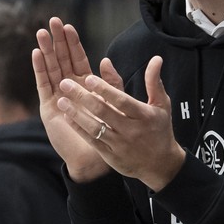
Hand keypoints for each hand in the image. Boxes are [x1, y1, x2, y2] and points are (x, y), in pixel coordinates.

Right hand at [32, 17, 112, 181]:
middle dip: (57, 40)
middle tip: (52, 21)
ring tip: (41, 33)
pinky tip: (36, 54)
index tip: (68, 26)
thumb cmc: (107, 131)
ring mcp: (57, 97)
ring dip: (46, 50)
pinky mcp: (48, 108)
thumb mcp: (113, 102)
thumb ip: (111, 83)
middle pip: (61, 59)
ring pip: (50, 69)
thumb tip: (106, 60)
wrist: (95, 157)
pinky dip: (40, 69)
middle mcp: (69, 88)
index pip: (77, 58)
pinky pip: (43, 85)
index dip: (72, 43)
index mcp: (85, 85)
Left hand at [58, 55, 185, 191]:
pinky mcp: (110, 155)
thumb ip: (154, 81)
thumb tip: (155, 58)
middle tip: (65, 83)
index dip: (105, 89)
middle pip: (104, 112)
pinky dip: (79, 128)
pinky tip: (67, 117)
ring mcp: (119, 144)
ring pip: (94, 127)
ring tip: (61, 100)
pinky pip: (92, 140)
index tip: (88, 78)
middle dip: (83, 97)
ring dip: (76, 113)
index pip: (122, 101)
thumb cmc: (159, 130)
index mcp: (144, 115)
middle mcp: (131, 130)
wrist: (159, 165)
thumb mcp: (162, 104)